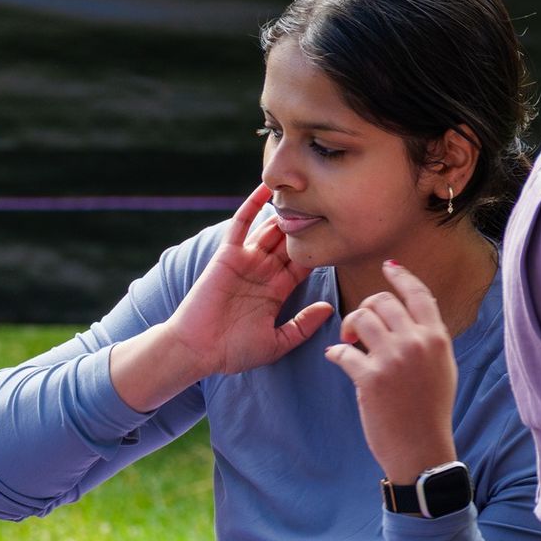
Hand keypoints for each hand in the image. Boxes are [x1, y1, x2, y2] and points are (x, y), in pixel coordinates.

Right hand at [112, 184, 332, 411]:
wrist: (196, 350)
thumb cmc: (232, 352)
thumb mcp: (276, 343)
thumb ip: (302, 327)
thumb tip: (327, 308)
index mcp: (276, 291)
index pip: (305, 264)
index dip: (322, 250)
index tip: (344, 235)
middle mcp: (263, 272)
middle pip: (291, 243)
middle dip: (307, 227)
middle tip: (328, 204)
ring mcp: (246, 261)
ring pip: (271, 230)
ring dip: (286, 212)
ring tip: (306, 190)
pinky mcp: (228, 255)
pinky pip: (241, 224)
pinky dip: (252, 205)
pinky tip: (266, 188)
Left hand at [323, 261, 458, 485]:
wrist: (421, 448)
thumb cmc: (428, 410)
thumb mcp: (441, 368)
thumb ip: (426, 339)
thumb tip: (405, 318)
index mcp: (437, 338)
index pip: (418, 294)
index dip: (401, 276)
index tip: (387, 266)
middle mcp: (418, 342)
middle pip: (382, 301)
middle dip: (364, 309)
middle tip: (358, 330)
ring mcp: (394, 358)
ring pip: (360, 318)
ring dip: (348, 328)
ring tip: (348, 343)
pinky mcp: (371, 378)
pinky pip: (342, 351)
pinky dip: (336, 353)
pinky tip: (336, 358)